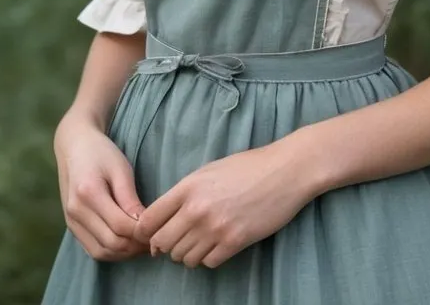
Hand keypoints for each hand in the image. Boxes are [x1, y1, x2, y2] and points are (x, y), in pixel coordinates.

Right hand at [54, 108, 147, 261]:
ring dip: (125, 253)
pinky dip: (112, 252)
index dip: (142, 232)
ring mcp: (71, 222)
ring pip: (101, 252)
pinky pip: (93, 250)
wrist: (74, 146)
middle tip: (155, 238)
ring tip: (144, 242)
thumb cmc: (101, 153)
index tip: (159, 228)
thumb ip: (130, 198)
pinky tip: (128, 243)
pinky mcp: (72, 227)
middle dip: (136, 246)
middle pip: (111, 243)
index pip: (120, 226)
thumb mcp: (121, 168)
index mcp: (89, 193)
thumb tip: (145, 225)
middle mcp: (76, 212)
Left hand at [133, 143, 310, 268]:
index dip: (145, 232)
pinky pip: (207, 263)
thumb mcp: (209, 171)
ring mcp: (215, 227)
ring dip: (188, 253)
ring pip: (184, 257)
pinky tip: (217, 245)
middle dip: (166, 246)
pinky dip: (208, 258)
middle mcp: (197, 209)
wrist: (284, 171)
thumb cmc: (247, 167)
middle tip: (177, 240)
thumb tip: (165, 218)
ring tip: (201, 241)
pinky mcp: (234, 242)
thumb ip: (185, 193)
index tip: (150, 236)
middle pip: (163, 243)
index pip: (149, 220)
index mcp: (188, 187)